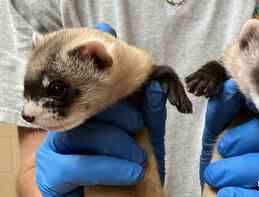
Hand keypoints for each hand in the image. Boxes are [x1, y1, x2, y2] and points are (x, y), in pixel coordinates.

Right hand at [36, 81, 166, 196]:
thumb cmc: (127, 169)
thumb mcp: (145, 140)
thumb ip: (150, 116)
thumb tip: (156, 87)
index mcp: (85, 116)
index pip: (95, 94)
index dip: (118, 98)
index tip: (140, 115)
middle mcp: (65, 128)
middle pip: (84, 109)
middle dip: (119, 117)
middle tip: (140, 131)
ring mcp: (53, 151)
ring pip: (77, 134)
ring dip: (116, 144)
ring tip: (140, 161)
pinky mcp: (50, 175)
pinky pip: (72, 167)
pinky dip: (106, 168)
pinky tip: (131, 174)